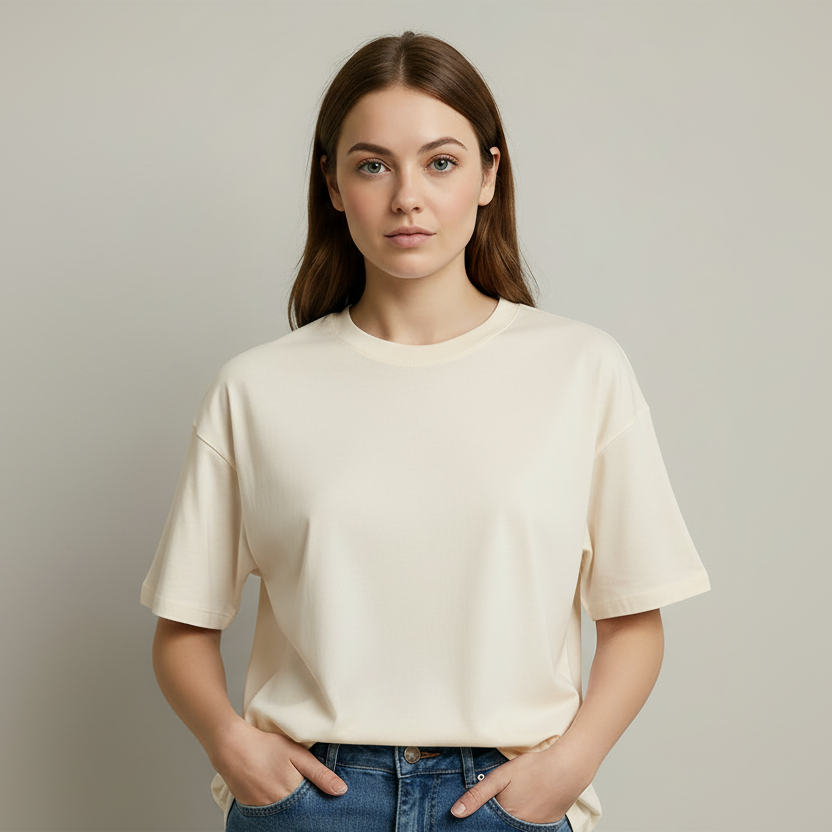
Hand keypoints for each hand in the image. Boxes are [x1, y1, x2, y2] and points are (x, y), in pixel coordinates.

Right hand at [208, 720, 347, 806]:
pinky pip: (268, 814)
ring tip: (289, 789)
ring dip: (290, 807)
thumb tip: (342, 791)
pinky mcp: (250, 809)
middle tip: (304, 792)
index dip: (319, 803)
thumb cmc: (266, 746)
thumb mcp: (297, 754)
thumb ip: (320, 773)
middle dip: (305, 807)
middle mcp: (277, 807)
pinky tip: (277, 794)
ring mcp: (262, 810)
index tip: (326, 801)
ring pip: (284, 814)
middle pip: (298, 813)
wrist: (231, 746)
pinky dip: (276, 807)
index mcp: (292, 794)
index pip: (312, 808)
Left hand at [450, 743, 592, 822]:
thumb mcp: (501, 776)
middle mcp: (521, 828)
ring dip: (508, 820)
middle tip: (504, 800)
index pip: (487, 826)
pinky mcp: (548, 826)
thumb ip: (477, 795)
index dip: (480, 821)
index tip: (472, 820)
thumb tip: (455, 812)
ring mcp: (536, 829)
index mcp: (507, 818)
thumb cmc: (534, 769)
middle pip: (501, 827)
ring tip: (516, 800)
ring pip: (514, 827)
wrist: (568, 768)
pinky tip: (526, 803)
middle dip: (494, 821)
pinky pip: (530, 827)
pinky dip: (524, 819)